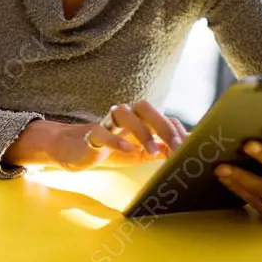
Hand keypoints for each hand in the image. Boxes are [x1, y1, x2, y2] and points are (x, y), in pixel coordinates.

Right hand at [48, 101, 188, 170]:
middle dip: (163, 125)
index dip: (178, 131)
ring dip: (142, 132)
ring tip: (152, 152)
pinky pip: (102, 131)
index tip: (190, 149)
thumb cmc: (108, 149)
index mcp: (139, 121)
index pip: (163, 118)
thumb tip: (182, 151)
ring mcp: (106, 123)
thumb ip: (159, 150)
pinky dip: (116, 139)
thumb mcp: (138, 153)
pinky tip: (128, 149)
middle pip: (146, 108)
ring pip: (124, 114)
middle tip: (177, 146)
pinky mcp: (90, 134)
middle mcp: (124, 117)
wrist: (71, 150)